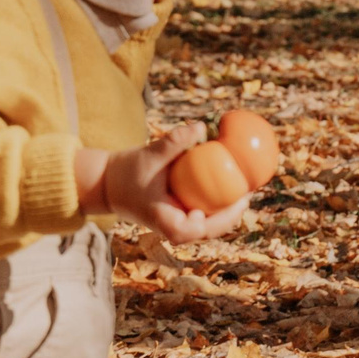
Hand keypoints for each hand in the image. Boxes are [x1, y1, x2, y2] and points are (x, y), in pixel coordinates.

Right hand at [79, 123, 249, 243]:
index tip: (243, 198)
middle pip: (215, 228)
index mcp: (170, 225)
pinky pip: (204, 210)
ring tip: (249, 183)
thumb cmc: (125, 172)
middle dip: (236, 210)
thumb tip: (200, 127)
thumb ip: (173, 142)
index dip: (227, 217)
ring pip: (212, 221)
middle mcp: (177, 230)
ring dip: (229, 205)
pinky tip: (231, 179)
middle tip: (253, 186)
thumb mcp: (149, 156)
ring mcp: (179, 225)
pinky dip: (217, 197)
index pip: (205, 228)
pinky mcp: (180, 217)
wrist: (106, 184)